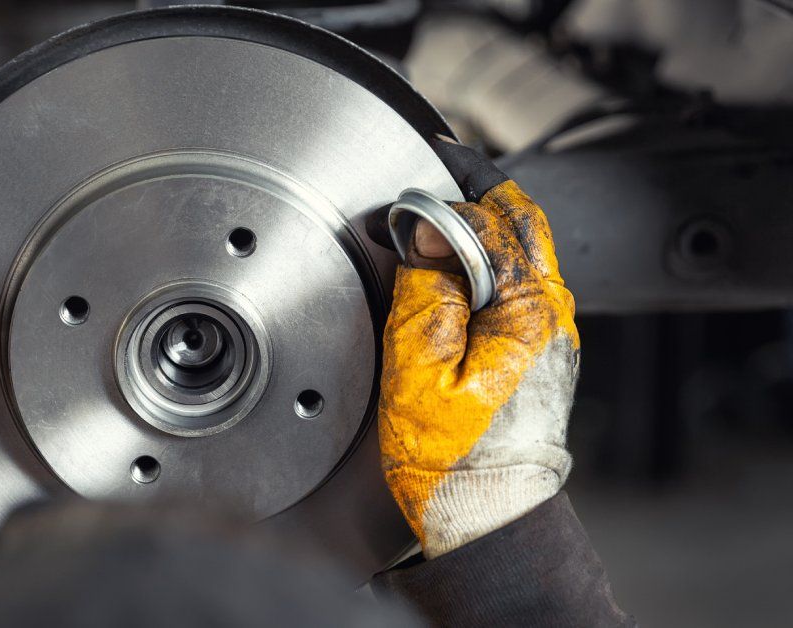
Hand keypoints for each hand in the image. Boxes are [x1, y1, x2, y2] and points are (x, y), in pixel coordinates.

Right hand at [378, 138, 577, 557]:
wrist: (484, 516)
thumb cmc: (451, 460)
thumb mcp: (417, 368)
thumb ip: (425, 292)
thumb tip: (425, 234)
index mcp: (528, 312)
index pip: (495, 218)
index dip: (450, 190)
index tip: (418, 173)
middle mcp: (552, 316)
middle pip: (524, 224)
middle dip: (477, 192)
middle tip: (431, 179)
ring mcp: (551, 335)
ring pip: (524, 252)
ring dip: (480, 227)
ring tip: (430, 224)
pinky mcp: (539, 354)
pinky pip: (517, 286)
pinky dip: (484, 263)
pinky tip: (448, 272)